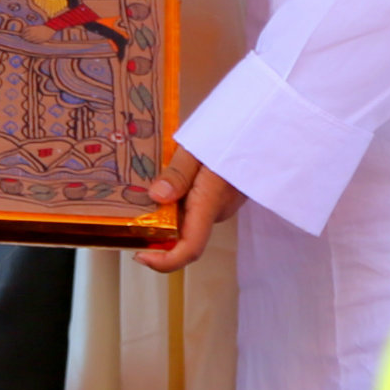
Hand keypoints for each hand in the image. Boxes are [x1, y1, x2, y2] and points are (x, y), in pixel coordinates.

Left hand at [136, 144, 236, 269]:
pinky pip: (195, 206)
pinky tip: (164, 180)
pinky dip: (176, 201)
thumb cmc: (235, 133)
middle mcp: (216, 210)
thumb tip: (157, 196)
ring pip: (187, 219)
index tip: (140, 256)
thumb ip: (179, 173)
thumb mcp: (200, 146)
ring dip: (165, 211)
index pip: (190, 248)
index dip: (165, 262)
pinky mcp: (221, 195)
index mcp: (210, 202)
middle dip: (156, 229)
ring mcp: (221, 204)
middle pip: (182, 234)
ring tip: (142, 189)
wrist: (261, 127)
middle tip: (129, 210)